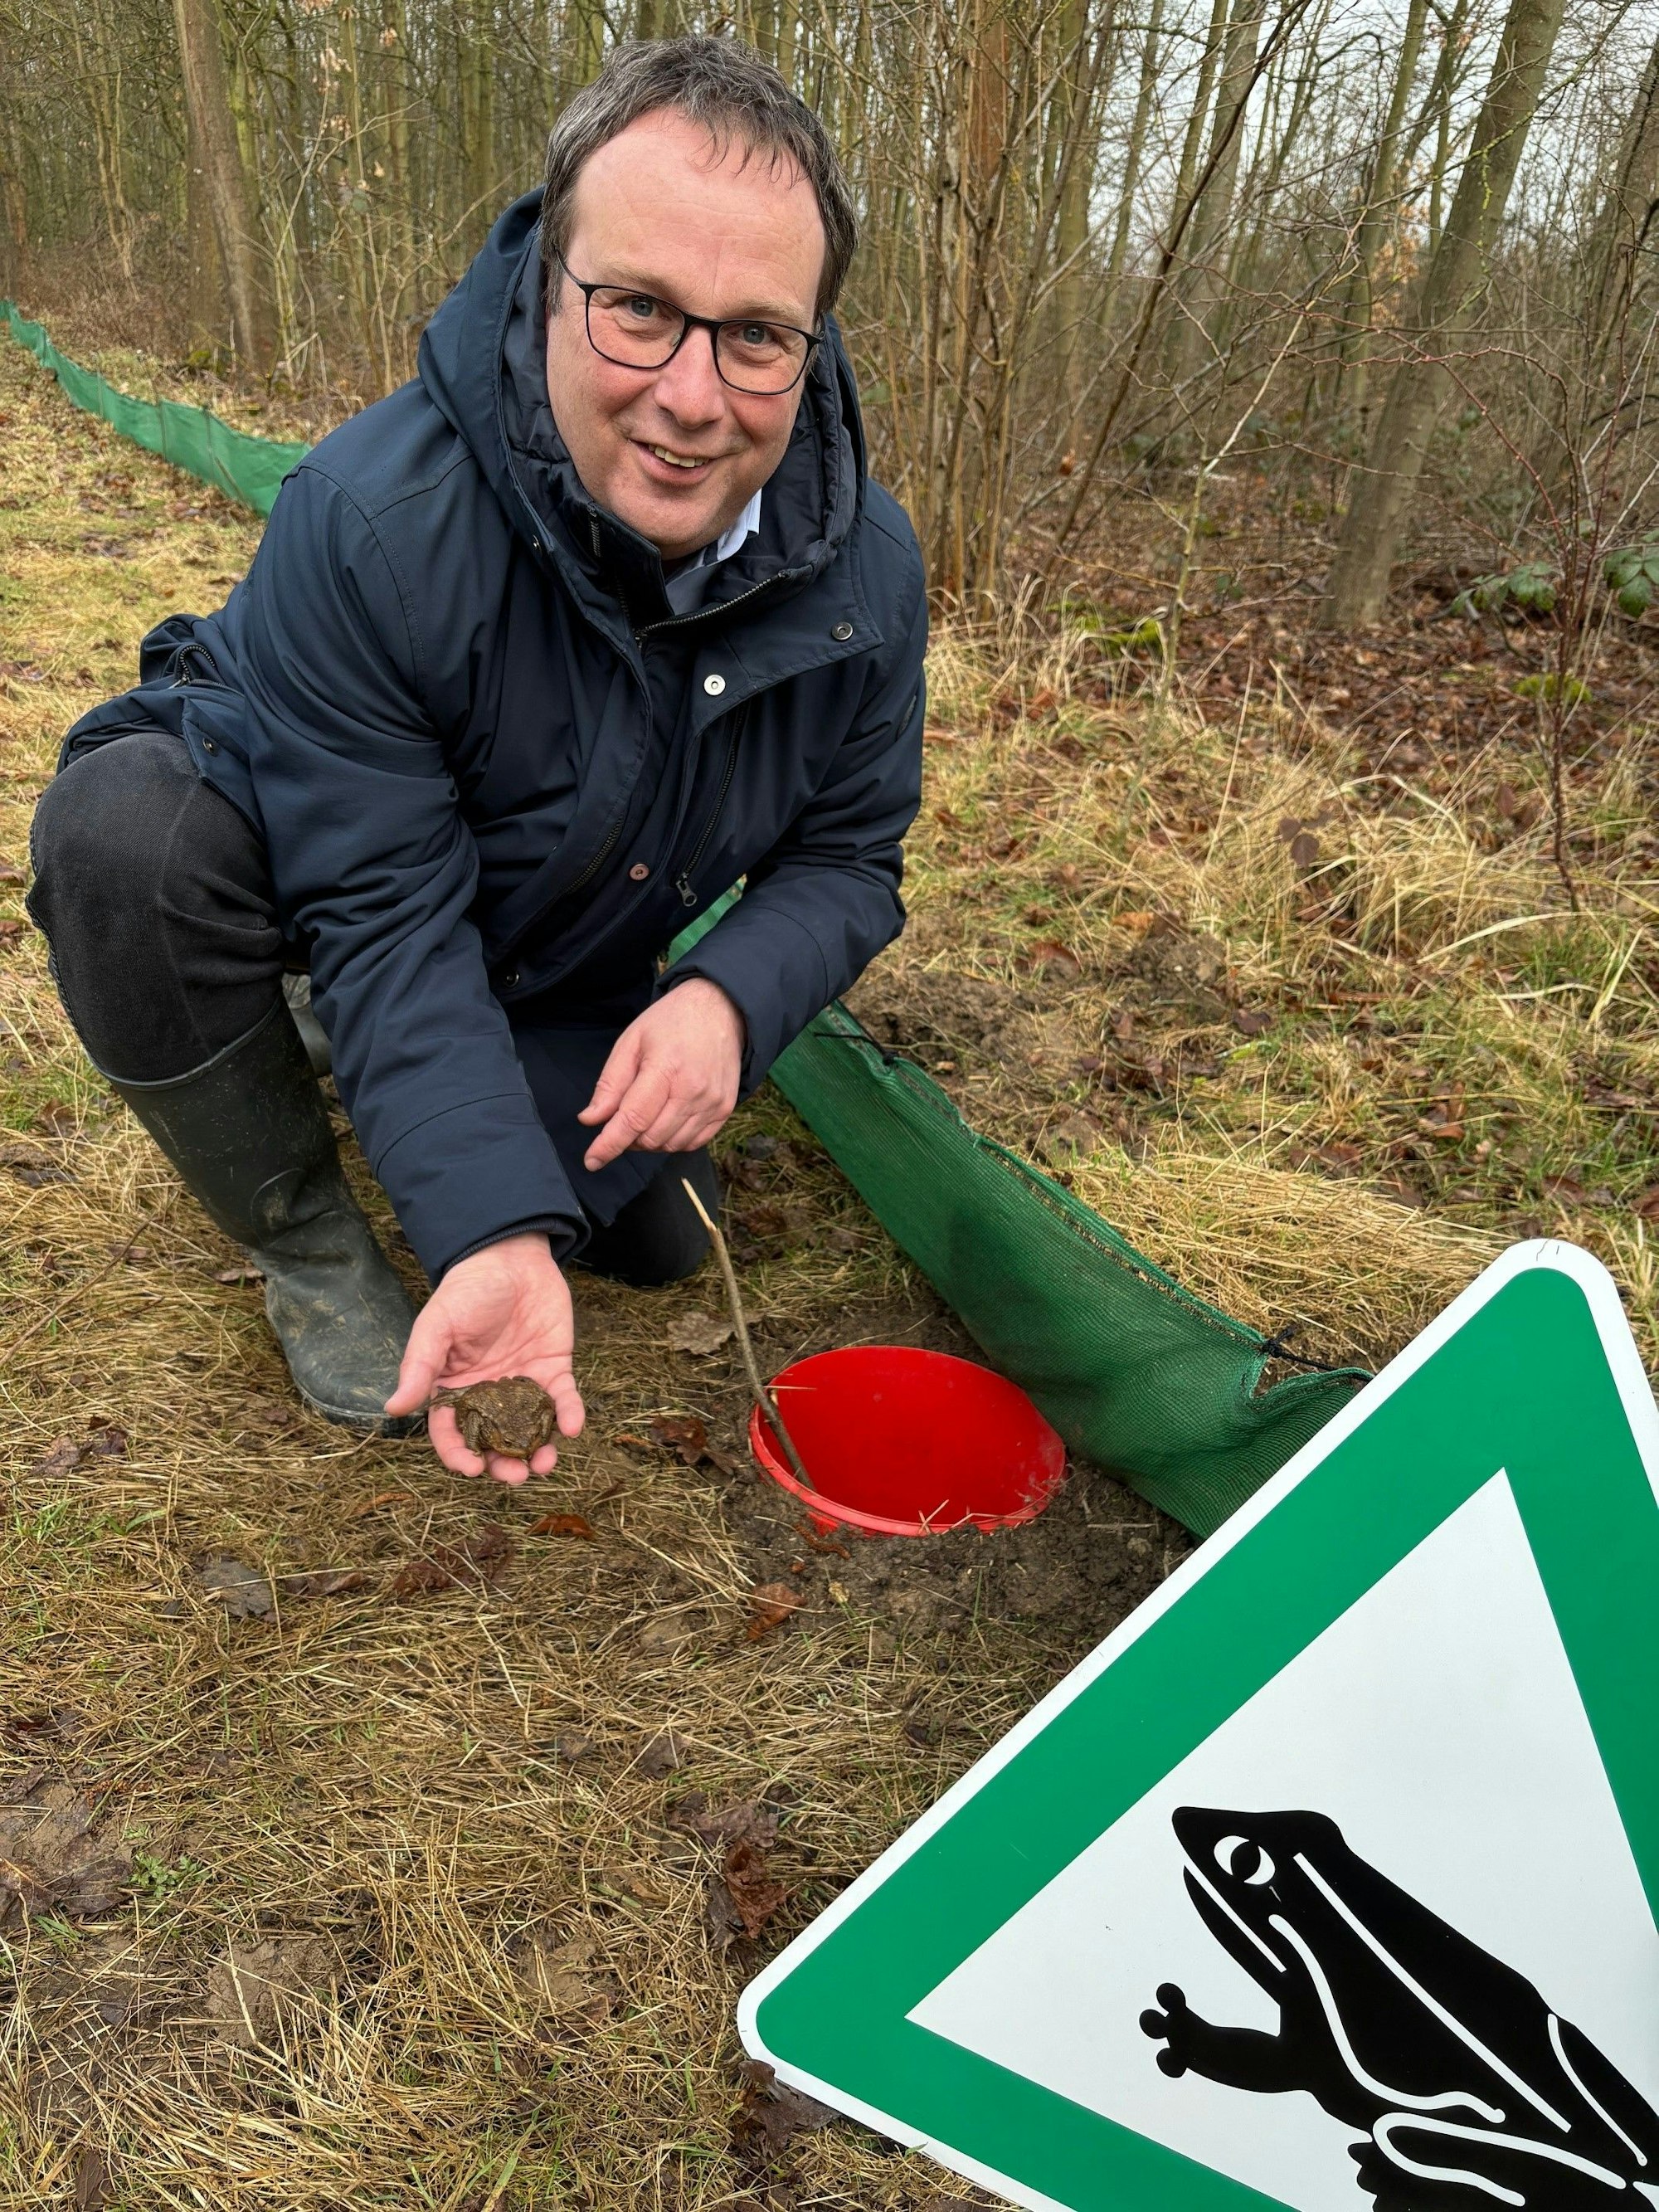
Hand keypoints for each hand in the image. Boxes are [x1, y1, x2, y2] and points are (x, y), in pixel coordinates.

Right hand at [384, 1232, 584, 1483]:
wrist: (511, 1256)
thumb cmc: (466, 1290)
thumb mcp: (437, 1326)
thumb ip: (419, 1367)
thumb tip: (393, 1409)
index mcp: (454, 1389)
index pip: (452, 1433)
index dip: (459, 1455)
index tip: (472, 1469)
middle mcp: (489, 1395)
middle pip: (494, 1441)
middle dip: (504, 1464)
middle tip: (516, 1476)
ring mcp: (522, 1385)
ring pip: (530, 1430)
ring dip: (538, 1451)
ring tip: (545, 1464)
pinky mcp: (554, 1370)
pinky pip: (562, 1401)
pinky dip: (569, 1416)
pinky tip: (572, 1426)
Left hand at [577, 977, 743, 1171]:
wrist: (721, 1010)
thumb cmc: (671, 1022)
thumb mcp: (631, 1042)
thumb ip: (610, 1084)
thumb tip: (590, 1120)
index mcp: (666, 1068)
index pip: (633, 1119)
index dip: (609, 1144)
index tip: (591, 1161)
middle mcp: (693, 1090)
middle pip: (651, 1137)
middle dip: (628, 1138)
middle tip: (622, 1119)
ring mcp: (713, 1102)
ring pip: (671, 1145)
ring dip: (650, 1141)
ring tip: (645, 1116)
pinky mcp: (725, 1109)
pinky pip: (693, 1143)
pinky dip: (673, 1141)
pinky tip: (666, 1121)